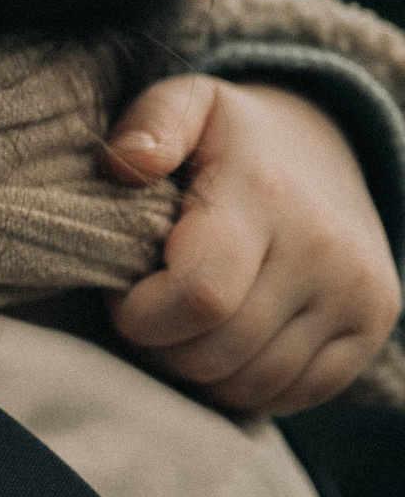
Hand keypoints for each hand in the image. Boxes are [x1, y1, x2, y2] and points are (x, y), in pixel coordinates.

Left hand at [104, 76, 398, 413]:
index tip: (122, 291)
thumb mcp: (186, 104)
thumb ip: (150, 123)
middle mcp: (323, 250)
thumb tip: (128, 161)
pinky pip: (295, 393)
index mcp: (264, 196)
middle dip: (158, 345)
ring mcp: (357, 292)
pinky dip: (245, 385)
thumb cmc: (229, 137)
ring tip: (182, 325)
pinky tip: (224, 344)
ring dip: (197, 370)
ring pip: (251, 382)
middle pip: (217, 351)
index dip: (140, 314)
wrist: (326, 145)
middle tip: (146, 310)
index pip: (199, 297)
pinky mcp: (373, 323)